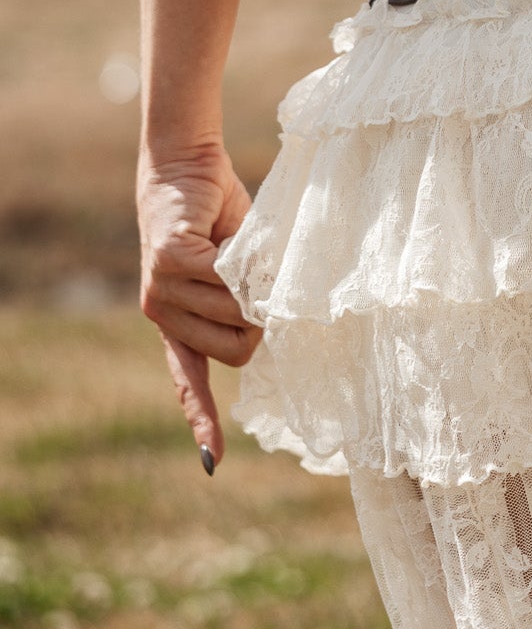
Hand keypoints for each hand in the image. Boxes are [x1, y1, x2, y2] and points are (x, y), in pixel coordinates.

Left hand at [137, 141, 261, 469]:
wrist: (184, 165)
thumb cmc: (215, 215)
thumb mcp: (236, 265)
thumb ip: (246, 295)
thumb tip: (273, 322)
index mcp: (177, 322)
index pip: (189, 380)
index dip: (202, 418)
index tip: (213, 463)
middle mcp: (162, 314)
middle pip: (236, 349)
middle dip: (257, 319)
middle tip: (253, 282)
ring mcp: (161, 291)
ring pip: (234, 313)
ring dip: (249, 281)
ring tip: (233, 248)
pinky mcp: (169, 262)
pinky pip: (225, 276)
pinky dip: (239, 255)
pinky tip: (223, 233)